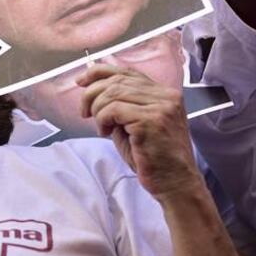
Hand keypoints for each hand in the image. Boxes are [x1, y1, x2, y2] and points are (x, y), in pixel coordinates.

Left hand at [76, 64, 202, 202]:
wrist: (175, 183)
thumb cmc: (152, 157)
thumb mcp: (134, 123)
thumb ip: (120, 104)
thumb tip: (92, 88)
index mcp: (164, 93)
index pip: (126, 71)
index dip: (99, 73)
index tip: (81, 81)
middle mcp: (166, 95)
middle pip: (116, 80)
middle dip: (92, 94)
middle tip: (85, 112)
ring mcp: (161, 107)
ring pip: (112, 93)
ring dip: (97, 110)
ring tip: (101, 127)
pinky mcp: (152, 120)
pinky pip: (114, 110)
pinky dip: (103, 119)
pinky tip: (106, 132)